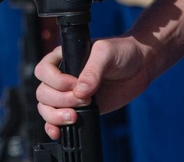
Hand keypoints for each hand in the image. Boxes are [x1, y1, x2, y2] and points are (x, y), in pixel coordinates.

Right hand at [34, 36, 151, 139]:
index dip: (56, 82)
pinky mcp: (78, 109)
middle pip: (43, 92)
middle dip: (60, 100)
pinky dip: (53, 127)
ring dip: (55, 116)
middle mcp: (62, 76)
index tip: (75, 85)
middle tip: (83, 100)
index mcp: (63, 57)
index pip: (44, 71)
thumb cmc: (122, 52)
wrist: (140, 67)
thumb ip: (93, 70)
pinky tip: (58, 132)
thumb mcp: (106, 53)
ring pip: (46, 108)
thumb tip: (80, 92)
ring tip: (74, 117)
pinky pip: (57, 120)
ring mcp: (69, 94)